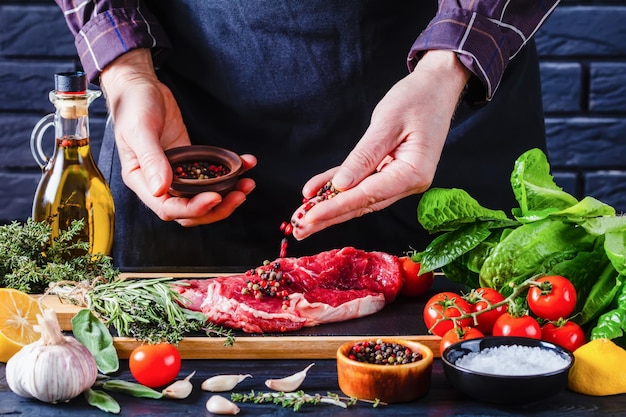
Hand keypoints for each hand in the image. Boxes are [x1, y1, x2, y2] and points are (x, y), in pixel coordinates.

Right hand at [100, 49, 255, 226]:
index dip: (193, 208)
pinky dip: (229, 172)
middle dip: (217, 208)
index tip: (216, 198)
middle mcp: (158, 181)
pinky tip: (245, 162)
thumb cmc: (132, 105)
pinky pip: (211, 174)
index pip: (169, 207)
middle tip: (240, 195)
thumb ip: (150, 158)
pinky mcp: (189, 160)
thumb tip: (161, 189)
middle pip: (190, 209)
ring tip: (247, 184)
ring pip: (203, 195)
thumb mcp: (139, 129)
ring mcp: (176, 172)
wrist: (139, 85)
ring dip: (227, 195)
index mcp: (141, 180)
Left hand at [291, 50, 470, 239]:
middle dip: (328, 217)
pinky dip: (337, 187)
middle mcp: (408, 182)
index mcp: (413, 173)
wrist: (438, 86)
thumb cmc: (418, 98)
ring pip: (359, 198)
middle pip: (362, 204)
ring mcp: (400, 179)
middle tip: (299, 229)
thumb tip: (341, 186)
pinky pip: (360, 182)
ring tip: (302, 220)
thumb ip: (365, 156)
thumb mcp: (388, 123)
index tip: (309, 217)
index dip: (336, 207)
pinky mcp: (391, 171)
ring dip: (330, 207)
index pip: (367, 195)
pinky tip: (315, 192)